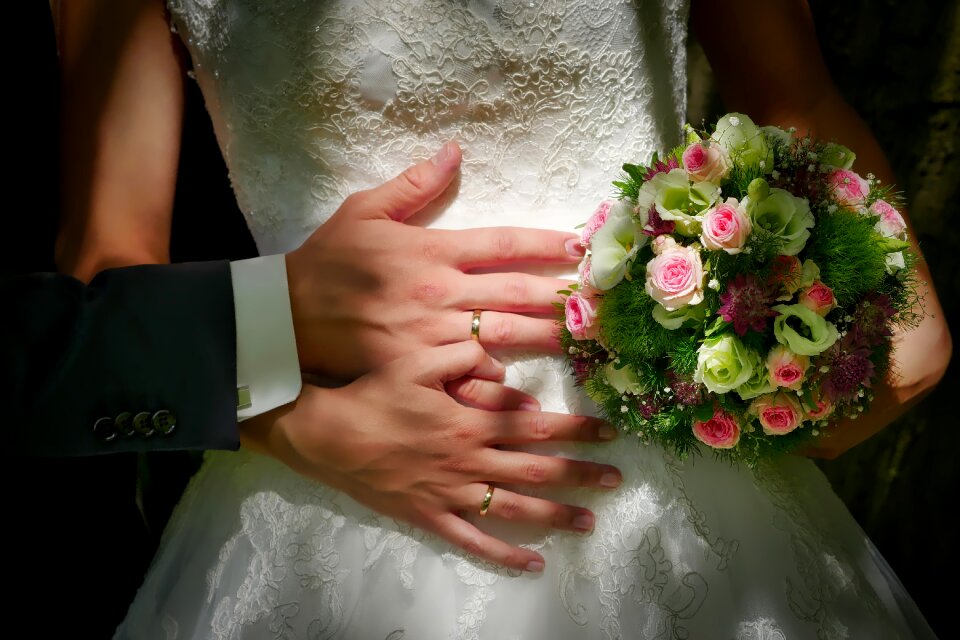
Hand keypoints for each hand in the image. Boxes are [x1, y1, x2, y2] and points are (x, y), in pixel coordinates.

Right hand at [240, 341, 621, 571]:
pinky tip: (533, 564)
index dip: (576, 428)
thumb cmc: (374, 394)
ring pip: (515, 509)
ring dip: (556, 515)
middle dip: (580, 474)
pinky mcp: (431, 517)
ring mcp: (452, 494)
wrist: (328, 435)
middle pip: (537, 471)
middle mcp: (470, 461)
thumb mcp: (418, 362)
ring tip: (589, 522)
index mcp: (471, 422)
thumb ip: (464, 357)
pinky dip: (505, 555)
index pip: (537, 426)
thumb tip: (503, 364)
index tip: (608, 431)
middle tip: (615, 479)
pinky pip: (474, 541)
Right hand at [284, 142, 584, 377]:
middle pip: (515, 291)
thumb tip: (454, 150)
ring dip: (547, 337)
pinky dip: (500, 380)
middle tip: (604, 300)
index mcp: (430, 250)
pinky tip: (532, 390)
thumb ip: (413, 184)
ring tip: (586, 340)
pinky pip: (468, 374)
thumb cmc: (328, 262)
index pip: (502, 242)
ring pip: (503, 334)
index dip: (546, 243)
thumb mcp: (363, 211)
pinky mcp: (419, 368)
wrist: (286, 320)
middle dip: (563, 294)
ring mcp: (432, 333)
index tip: (582, 247)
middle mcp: (438, 291)